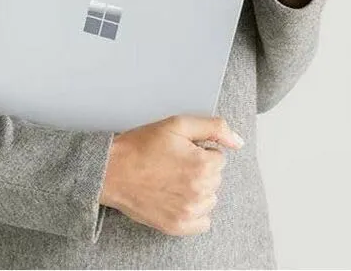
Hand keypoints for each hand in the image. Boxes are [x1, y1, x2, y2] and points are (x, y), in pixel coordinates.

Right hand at [99, 115, 243, 235]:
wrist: (112, 171)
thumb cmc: (142, 145)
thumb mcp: (178, 124)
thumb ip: (214, 127)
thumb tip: (238, 142)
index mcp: (203, 165)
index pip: (218, 156)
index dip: (199, 150)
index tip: (180, 150)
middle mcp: (200, 192)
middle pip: (215, 178)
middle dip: (199, 168)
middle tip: (172, 163)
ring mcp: (190, 212)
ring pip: (209, 198)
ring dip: (197, 189)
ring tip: (171, 179)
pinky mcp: (178, 226)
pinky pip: (203, 221)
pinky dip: (193, 210)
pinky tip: (175, 197)